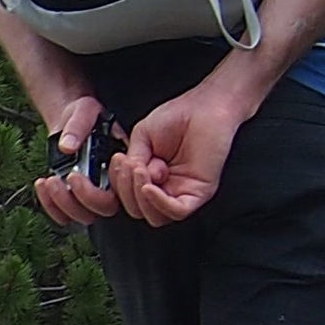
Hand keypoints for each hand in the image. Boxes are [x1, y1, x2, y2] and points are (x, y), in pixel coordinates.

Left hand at [31, 94, 119, 226]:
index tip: (76, 174)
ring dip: (63, 204)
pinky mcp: (73, 196)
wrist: (69, 120)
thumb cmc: (83, 115)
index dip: (103, 189)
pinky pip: (65, 214)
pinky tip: (42, 186)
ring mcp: (92, 192)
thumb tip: (67, 146)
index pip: (122, 190)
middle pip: (104, 209)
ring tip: (49, 182)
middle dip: (82, 198)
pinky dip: (51, 206)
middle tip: (64, 177)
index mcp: (121, 165)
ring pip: (84, 216)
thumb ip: (78, 125)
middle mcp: (111, 183)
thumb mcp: (84, 111)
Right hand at [115, 80, 248, 224]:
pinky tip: (150, 186)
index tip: (119, 161)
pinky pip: (176, 211)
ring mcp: (181, 192)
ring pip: (155, 217)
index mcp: (150, 177)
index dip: (118, 183)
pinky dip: (159, 202)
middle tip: (131, 166)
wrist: (206, 107)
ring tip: (141, 172)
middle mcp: (165, 188)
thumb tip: (126, 178)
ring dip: (140, 198)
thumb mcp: (141, 137)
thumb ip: (131, 160)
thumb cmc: (179, 117)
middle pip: (138, 211)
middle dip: (127, 190)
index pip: (126, 196)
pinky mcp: (198, 193)